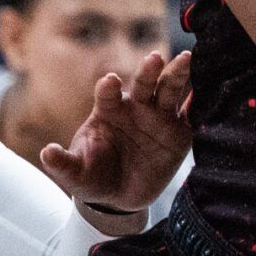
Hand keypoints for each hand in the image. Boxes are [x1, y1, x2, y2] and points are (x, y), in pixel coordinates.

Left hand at [38, 51, 192, 216]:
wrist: (118, 197)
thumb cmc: (93, 176)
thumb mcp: (75, 174)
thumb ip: (62, 163)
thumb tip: (46, 153)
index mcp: (107, 111)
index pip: (108, 93)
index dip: (109, 87)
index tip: (110, 82)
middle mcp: (135, 108)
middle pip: (143, 83)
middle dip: (148, 70)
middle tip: (154, 58)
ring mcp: (158, 118)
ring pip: (169, 91)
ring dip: (176, 75)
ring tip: (185, 59)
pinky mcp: (178, 133)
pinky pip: (190, 115)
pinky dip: (198, 101)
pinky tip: (209, 88)